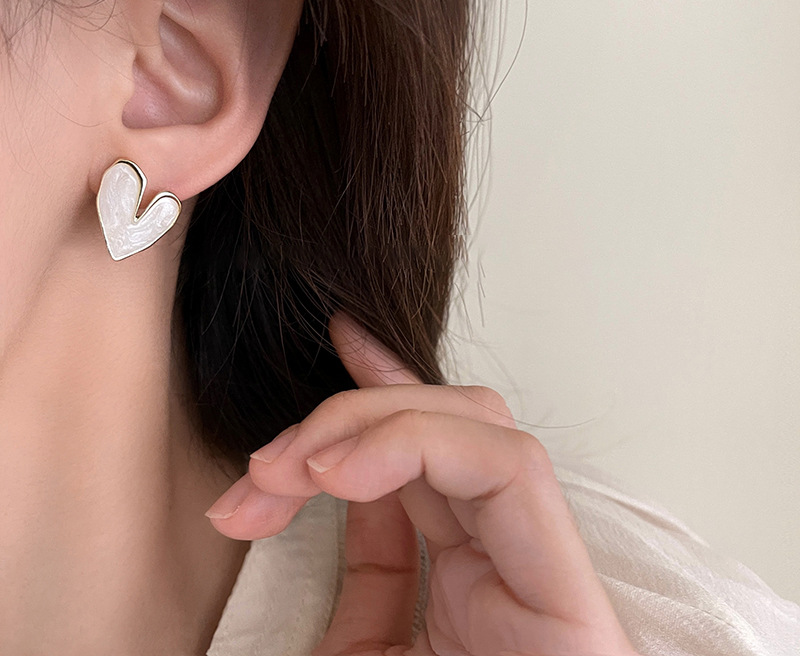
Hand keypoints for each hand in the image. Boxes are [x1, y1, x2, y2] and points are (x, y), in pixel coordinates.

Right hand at [205, 310, 640, 655]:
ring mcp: (483, 566)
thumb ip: (368, 613)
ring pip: (426, 445)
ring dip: (338, 433)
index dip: (410, 439)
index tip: (320, 470)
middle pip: (460, 432)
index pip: (505, 465)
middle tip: (276, 461)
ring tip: (267, 464)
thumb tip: (327, 547)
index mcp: (555, 608)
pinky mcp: (439, 577)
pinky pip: (404, 494)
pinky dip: (359, 444)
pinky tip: (327, 408)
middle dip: (355, 425)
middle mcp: (525, 570)